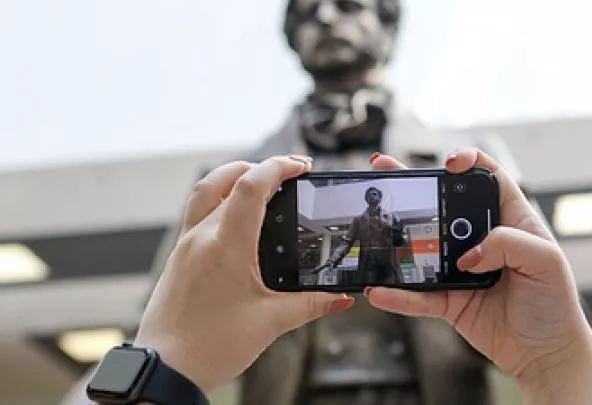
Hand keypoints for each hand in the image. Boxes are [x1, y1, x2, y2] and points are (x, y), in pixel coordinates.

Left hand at [133, 156, 353, 393]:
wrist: (165, 370)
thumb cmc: (209, 347)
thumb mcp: (270, 323)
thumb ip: (310, 304)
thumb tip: (340, 299)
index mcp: (225, 246)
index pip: (251, 186)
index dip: (279, 167)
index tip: (301, 166)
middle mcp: (201, 238)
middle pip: (226, 180)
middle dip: (260, 168)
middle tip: (287, 173)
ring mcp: (185, 246)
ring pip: (205, 192)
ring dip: (233, 179)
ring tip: (261, 185)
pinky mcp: (178, 258)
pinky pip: (197, 215)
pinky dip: (220, 203)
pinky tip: (239, 223)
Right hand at [368, 148, 591, 403]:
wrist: (545, 355)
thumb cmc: (555, 306)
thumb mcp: (546, 261)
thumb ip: (508, 244)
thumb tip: (468, 254)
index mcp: (511, 220)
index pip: (488, 177)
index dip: (469, 162)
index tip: (450, 163)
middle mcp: (482, 239)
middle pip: (443, 204)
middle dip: (415, 186)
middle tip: (388, 172)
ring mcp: (461, 269)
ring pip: (423, 247)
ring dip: (397, 238)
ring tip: (374, 226)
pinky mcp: (449, 300)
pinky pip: (418, 294)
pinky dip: (399, 293)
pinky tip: (380, 289)